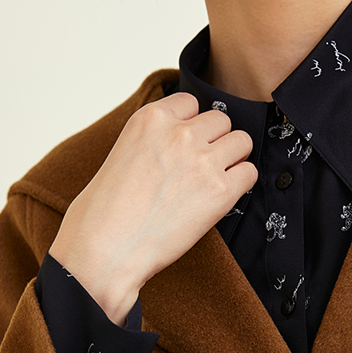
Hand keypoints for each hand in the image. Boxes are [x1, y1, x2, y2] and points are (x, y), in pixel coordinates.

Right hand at [49, 92, 256, 322]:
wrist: (105, 250)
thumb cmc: (102, 214)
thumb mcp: (121, 155)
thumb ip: (151, 142)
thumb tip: (174, 149)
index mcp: (149, 119)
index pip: (190, 102)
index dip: (191, 125)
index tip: (185, 145)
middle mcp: (178, 134)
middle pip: (220, 120)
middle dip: (215, 141)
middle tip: (201, 168)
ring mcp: (202, 161)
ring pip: (242, 141)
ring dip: (233, 159)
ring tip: (213, 181)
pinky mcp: (220, 191)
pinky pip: (249, 173)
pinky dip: (240, 184)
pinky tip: (220, 199)